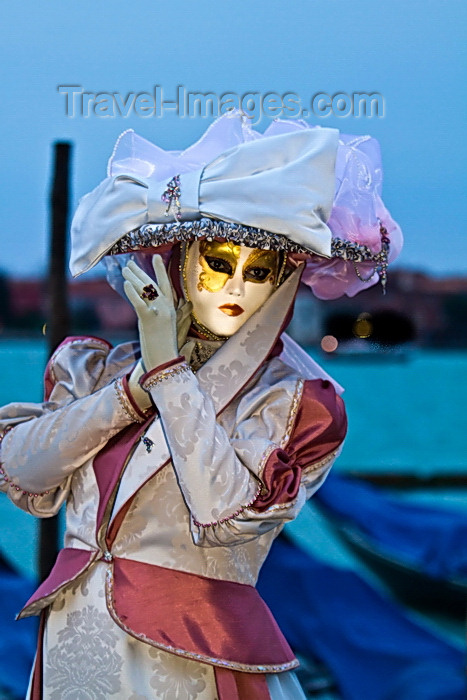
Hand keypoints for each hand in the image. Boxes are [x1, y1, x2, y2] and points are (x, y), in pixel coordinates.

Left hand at [123, 256, 177, 371]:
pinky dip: (132, 292)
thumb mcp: (169, 330)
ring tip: (125, 269)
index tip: (155, 257)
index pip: (166, 285)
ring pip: (145, 290)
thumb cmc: (165, 350)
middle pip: (152, 284)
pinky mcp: (149, 320)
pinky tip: (126, 284)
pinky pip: (139, 302)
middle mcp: (167, 308)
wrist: (165, 363)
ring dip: (133, 277)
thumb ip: (169, 317)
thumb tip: (171, 309)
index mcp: (171, 310)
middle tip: (130, 263)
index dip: (160, 270)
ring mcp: (159, 313)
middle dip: (140, 272)